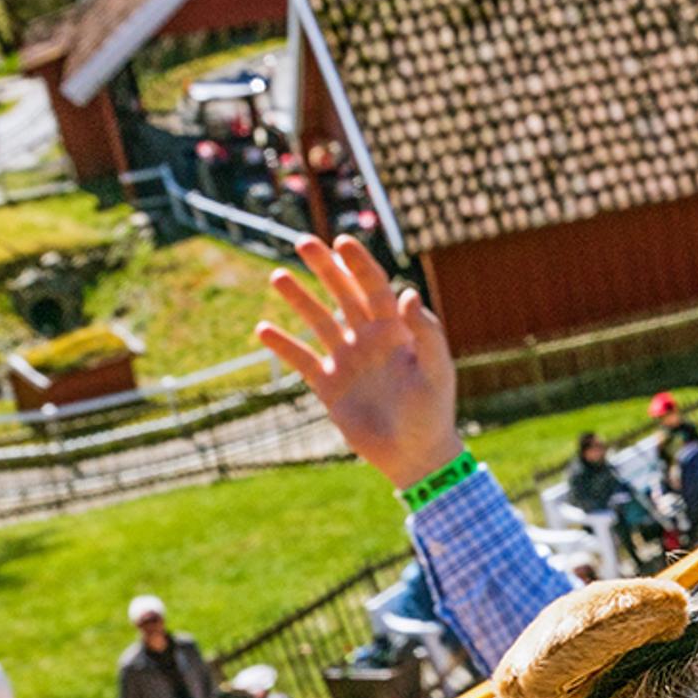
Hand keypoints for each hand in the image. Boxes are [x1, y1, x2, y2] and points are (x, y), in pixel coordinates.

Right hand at [261, 234, 462, 488]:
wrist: (414, 455)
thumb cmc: (433, 412)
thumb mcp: (436, 370)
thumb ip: (425, 333)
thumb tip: (408, 292)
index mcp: (396, 332)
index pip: (375, 288)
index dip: (359, 264)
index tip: (342, 242)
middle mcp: (369, 341)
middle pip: (343, 295)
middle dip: (325, 268)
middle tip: (304, 242)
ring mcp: (347, 362)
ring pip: (319, 322)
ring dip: (299, 299)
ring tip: (278, 276)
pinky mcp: (330, 387)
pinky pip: (302, 360)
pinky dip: (283, 346)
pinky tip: (262, 329)